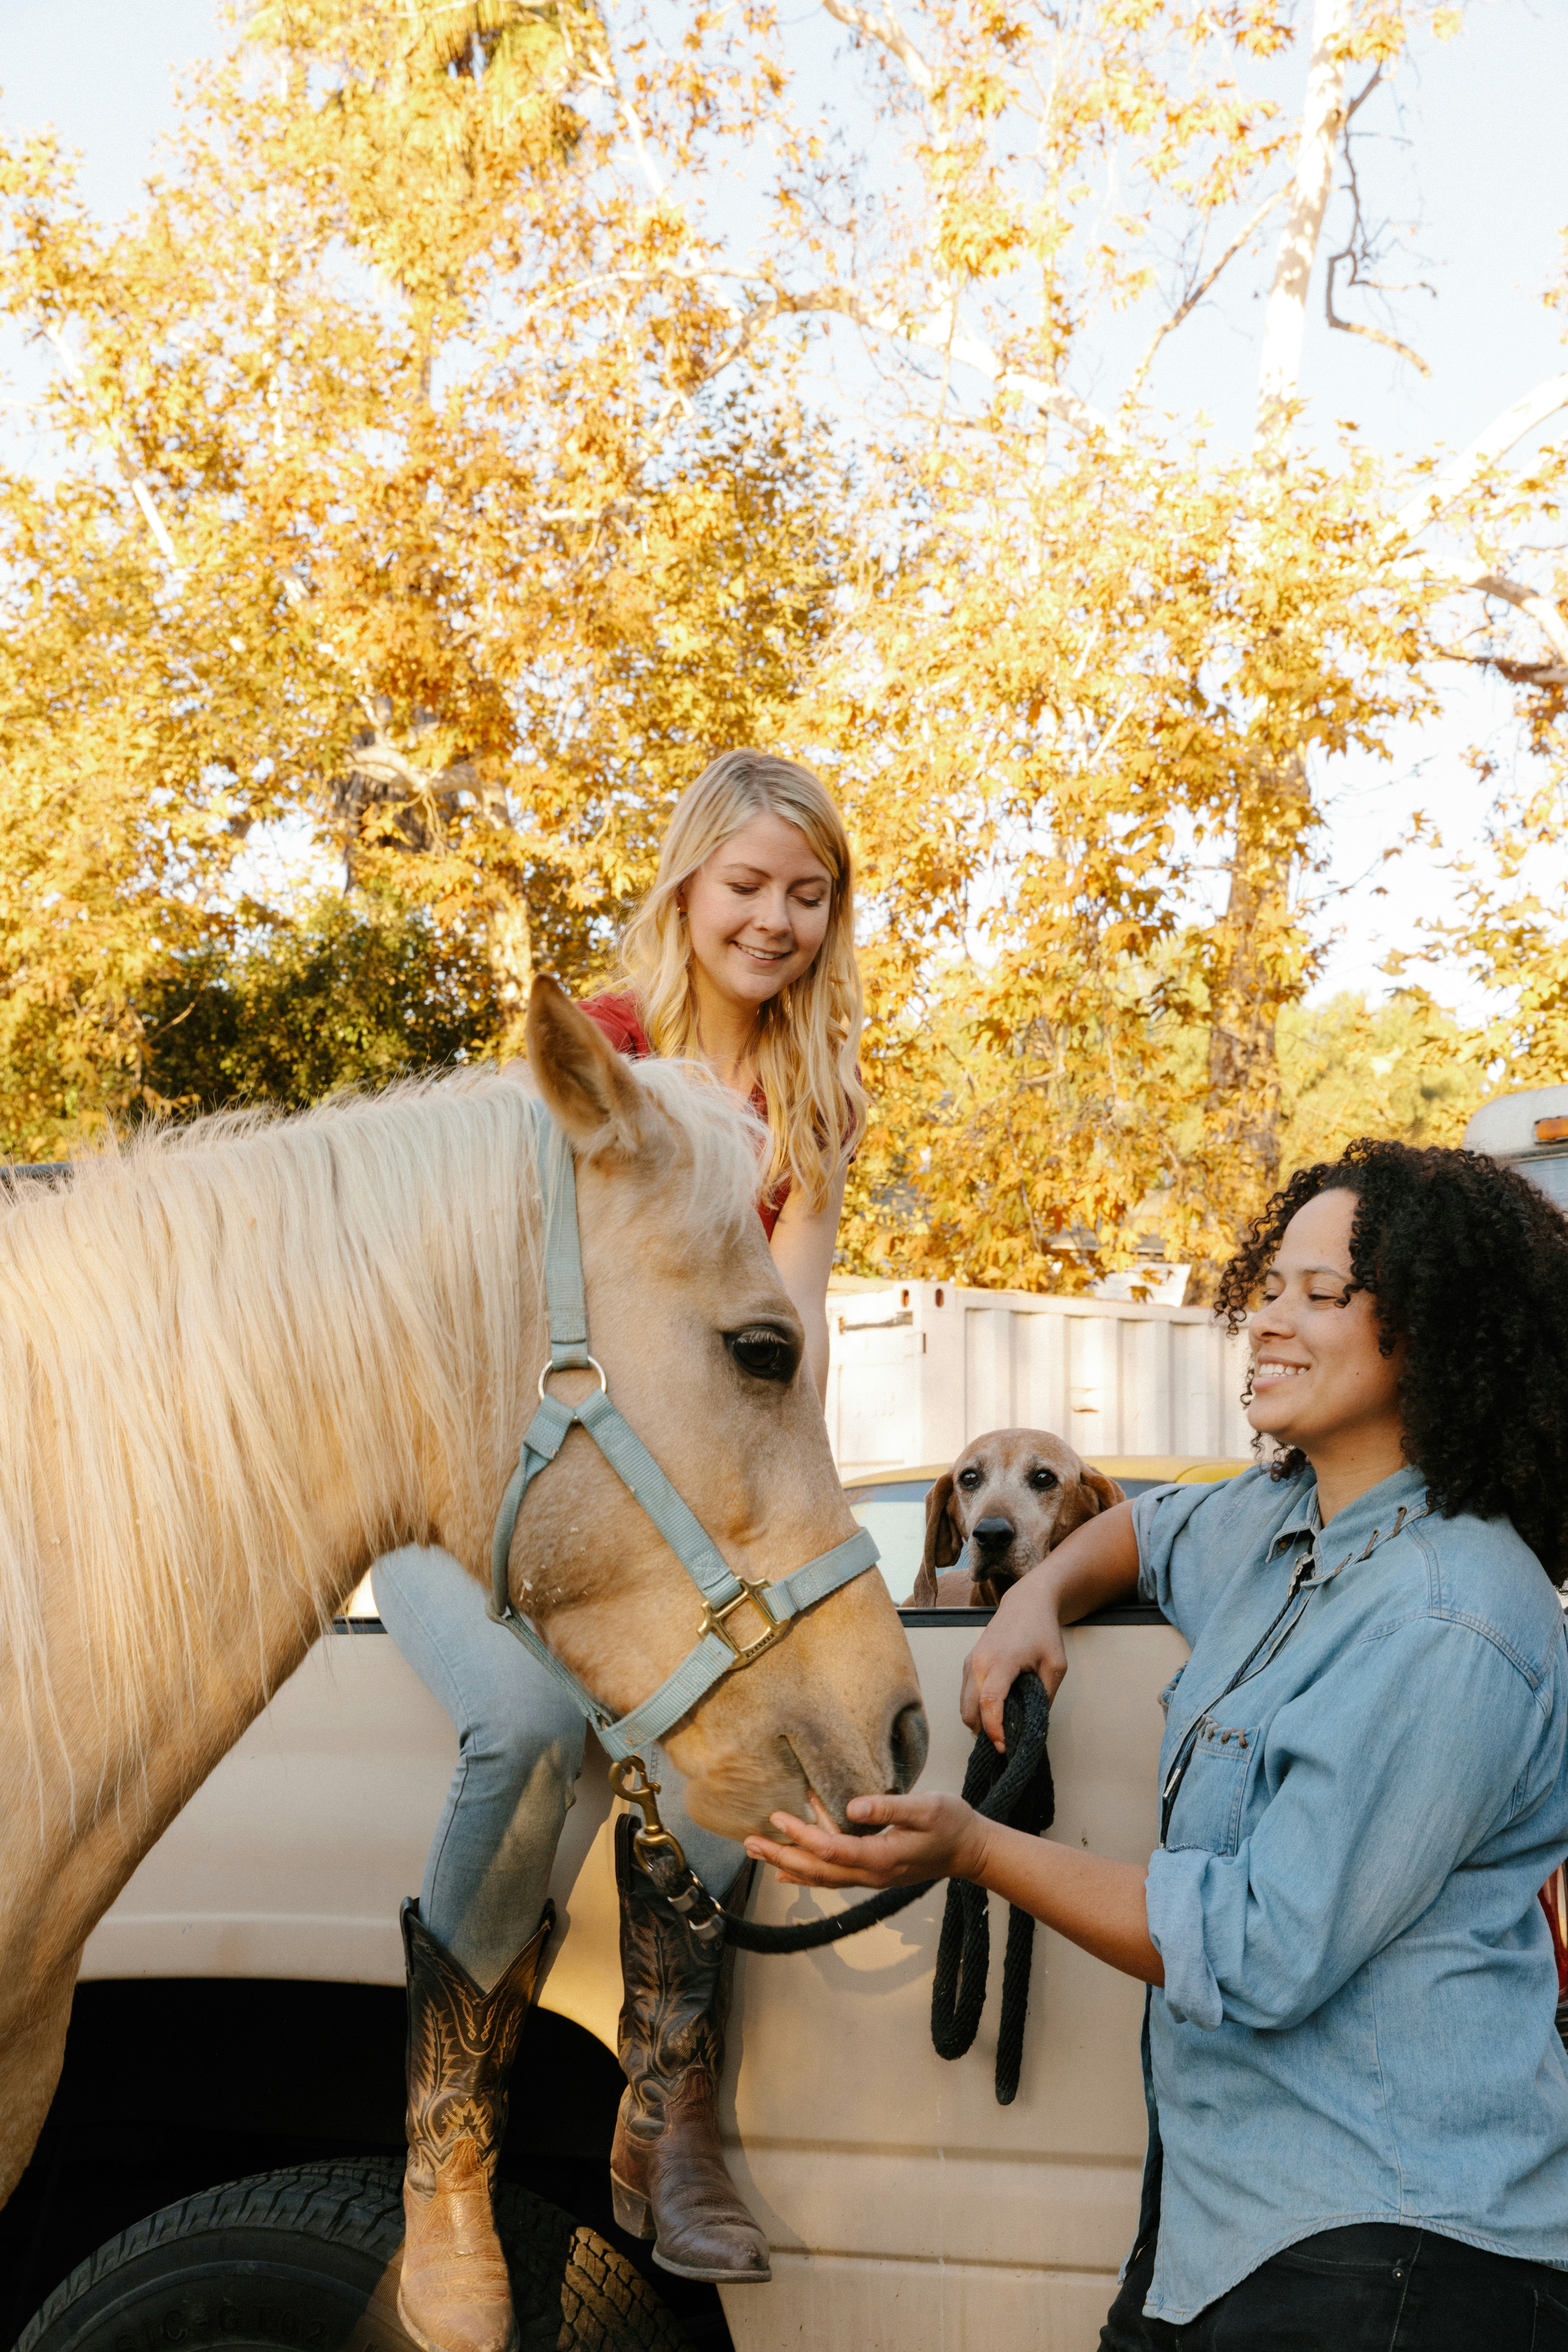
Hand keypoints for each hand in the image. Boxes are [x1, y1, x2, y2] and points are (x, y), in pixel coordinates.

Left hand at [744, 1790, 988, 1889]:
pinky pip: (832, 1877)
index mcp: (881, 1858)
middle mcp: (870, 1874)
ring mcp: (871, 1877)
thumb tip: (852, 1806)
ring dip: (788, 1863)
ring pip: (821, 1876)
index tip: (776, 1817)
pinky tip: (788, 1870)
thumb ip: (890, 1807)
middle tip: (747, 1843)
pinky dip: (807, 1873)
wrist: (971, 1851)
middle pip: (816, 1869)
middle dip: (781, 1855)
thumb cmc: (951, 1824)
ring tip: (758, 1851)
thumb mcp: (927, 1808)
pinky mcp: (873, 1873)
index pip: (830, 1849)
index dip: (801, 1834)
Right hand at [961, 1575, 1067, 1750]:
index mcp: (1002, 1661)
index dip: (995, 1729)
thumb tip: (1032, 1724)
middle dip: (983, 1732)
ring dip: (977, 1722)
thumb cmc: (1043, 1631)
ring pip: (964, 1704)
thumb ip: (1045, 1696)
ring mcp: (970, 1662)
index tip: (1004, 1746)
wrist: (1026, 1603)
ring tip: (1000, 1730)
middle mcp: (979, 1662)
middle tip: (1004, 1743)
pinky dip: (975, 1708)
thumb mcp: (1055, 1665)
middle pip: (969, 1710)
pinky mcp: (968, 1662)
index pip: (990, 1702)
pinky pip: (965, 1694)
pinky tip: (994, 1713)